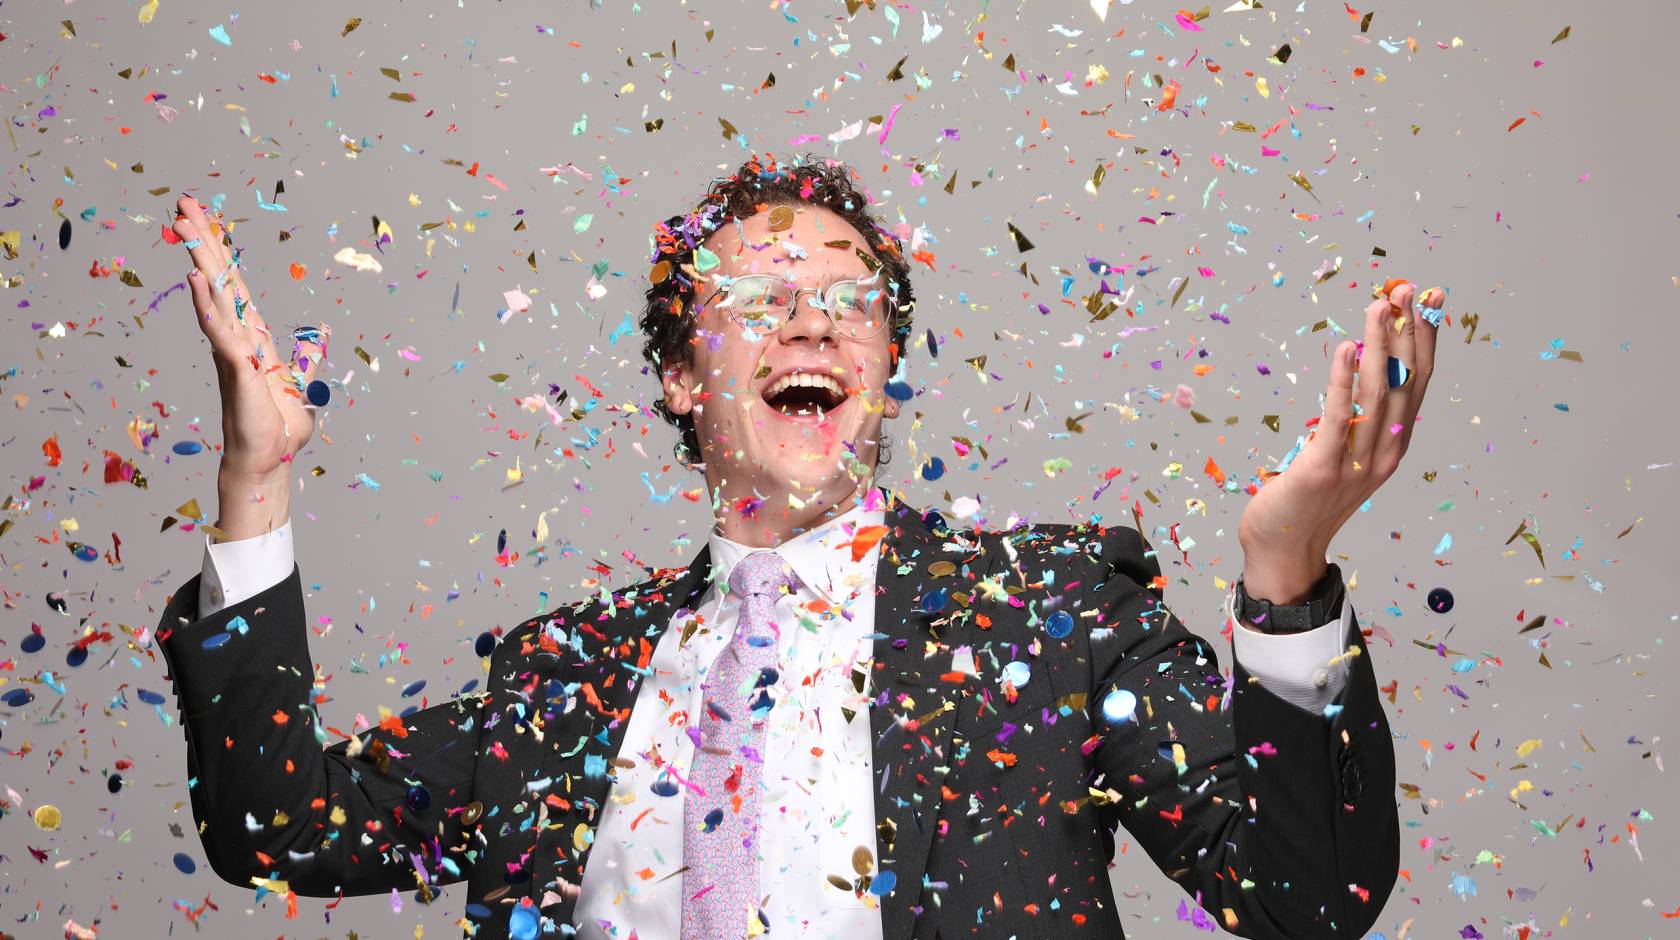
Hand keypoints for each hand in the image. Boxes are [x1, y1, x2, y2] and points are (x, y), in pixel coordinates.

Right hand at [170, 195, 326, 540]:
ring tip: (183, 226)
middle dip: (203, 240)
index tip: (204, 217)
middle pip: (219, 279)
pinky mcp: (237, 370)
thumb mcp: (300, 383)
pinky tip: (197, 282)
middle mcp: (237, 336)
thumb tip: (320, 334)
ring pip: (214, 297)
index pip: (234, 283)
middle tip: (183, 203)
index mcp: (252, 334)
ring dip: (201, 260)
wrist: (267, 458)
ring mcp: (233, 351)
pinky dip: (209, 307)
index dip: (220, 250)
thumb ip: (307, 357)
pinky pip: (221, 332)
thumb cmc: (277, 424)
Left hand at [1237, 281, 1444, 603]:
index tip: (1429, 300)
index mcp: (1395, 446)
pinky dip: (1343, 380)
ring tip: (1378, 305)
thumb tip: (1363, 370)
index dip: (1426, 340)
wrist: (1285, 551)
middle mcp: (1385, 453)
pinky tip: (1346, 347)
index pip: (1419, 383)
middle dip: (1408, 332)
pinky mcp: (1323, 467)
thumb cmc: (1309, 500)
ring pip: (1377, 393)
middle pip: (1406, 382)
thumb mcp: (1345, 456)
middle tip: (1407, 289)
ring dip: (1379, 345)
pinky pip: (1338, 416)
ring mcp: (1357, 463)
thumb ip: (1358, 421)